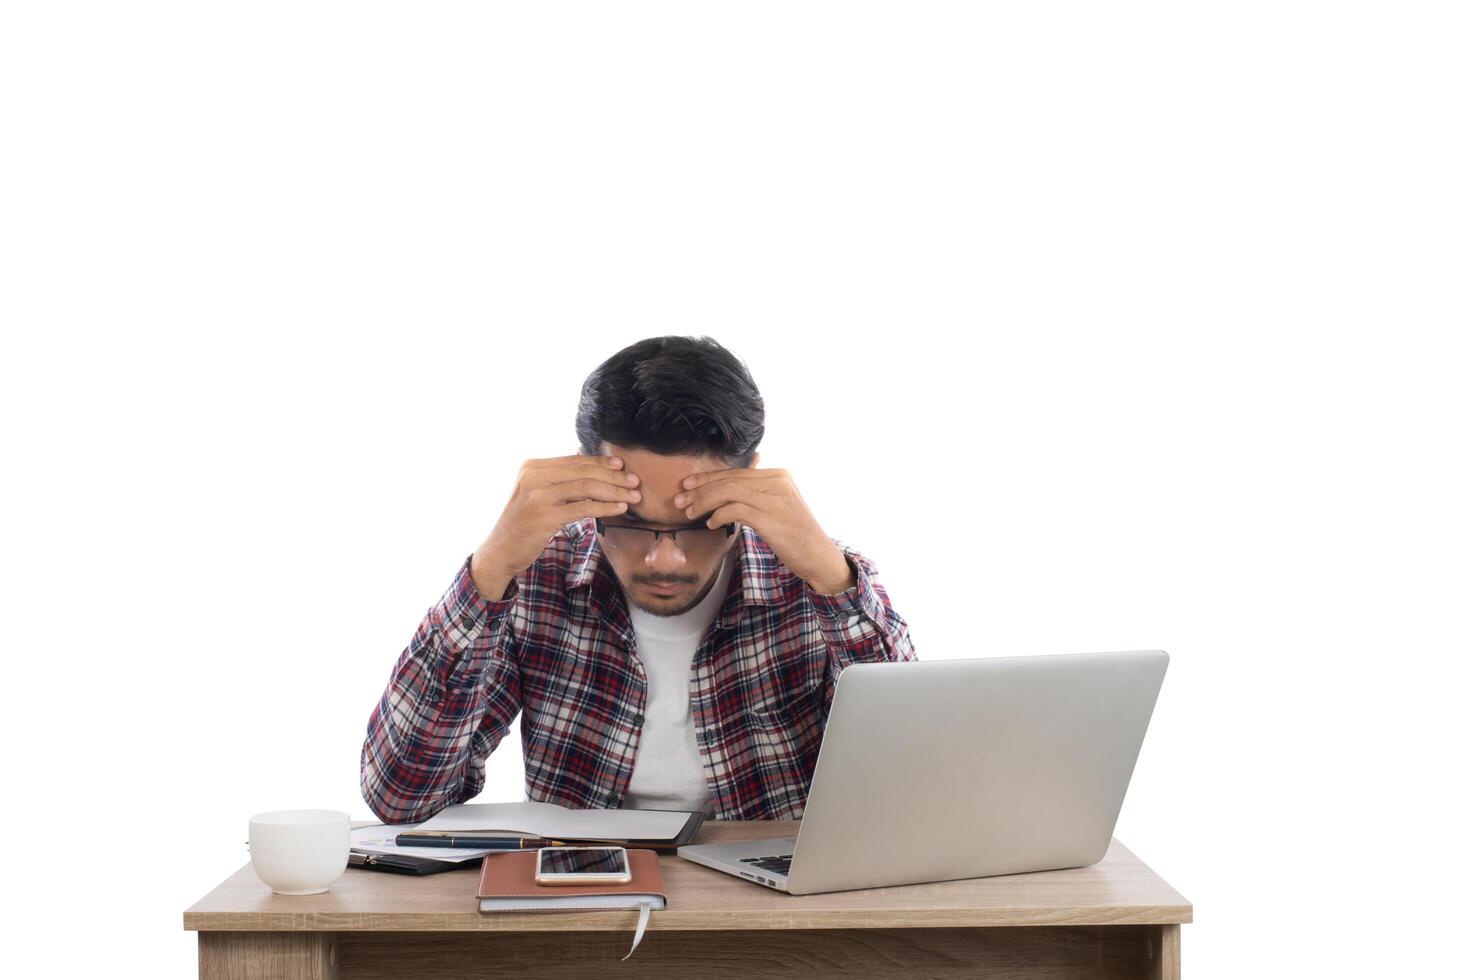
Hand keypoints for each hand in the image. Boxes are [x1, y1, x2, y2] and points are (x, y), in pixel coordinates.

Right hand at [471, 453, 641, 598]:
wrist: (500, 551)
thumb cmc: (523, 523)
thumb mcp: (536, 493)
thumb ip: (557, 478)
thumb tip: (586, 458)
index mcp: (532, 467)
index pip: (575, 461)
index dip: (602, 462)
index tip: (623, 466)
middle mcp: (533, 476)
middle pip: (584, 471)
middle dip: (614, 475)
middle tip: (635, 481)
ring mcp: (537, 495)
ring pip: (587, 487)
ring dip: (615, 491)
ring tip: (633, 496)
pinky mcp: (544, 516)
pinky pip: (583, 507)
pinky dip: (605, 507)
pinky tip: (620, 509)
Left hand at [673, 467, 854, 593]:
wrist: (819, 556)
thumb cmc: (796, 534)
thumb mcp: (778, 505)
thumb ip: (758, 492)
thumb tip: (730, 483)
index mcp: (778, 475)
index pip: (735, 472)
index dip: (708, 478)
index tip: (687, 485)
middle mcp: (778, 482)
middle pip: (729, 480)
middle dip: (700, 489)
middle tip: (680, 500)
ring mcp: (775, 500)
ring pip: (728, 492)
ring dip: (704, 502)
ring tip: (691, 513)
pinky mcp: (772, 519)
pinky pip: (736, 510)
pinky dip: (719, 515)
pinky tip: (711, 524)